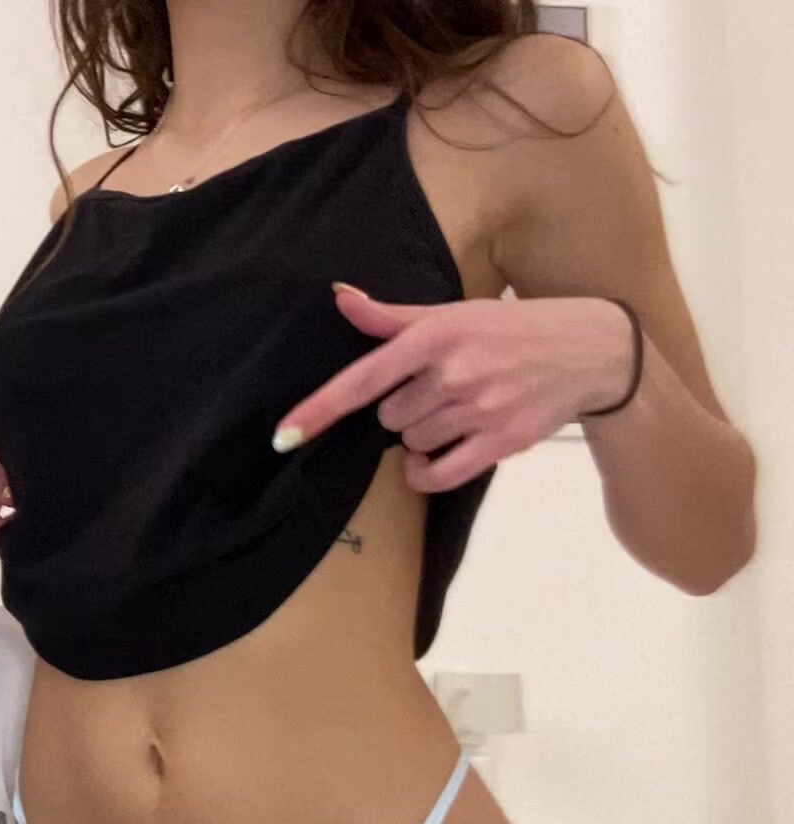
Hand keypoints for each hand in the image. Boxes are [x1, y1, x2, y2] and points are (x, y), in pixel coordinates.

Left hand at [273, 287, 639, 492]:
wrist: (591, 350)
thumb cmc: (510, 329)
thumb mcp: (453, 313)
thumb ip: (391, 317)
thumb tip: (340, 297)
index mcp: (437, 336)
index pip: (364, 378)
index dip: (320, 409)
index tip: (284, 436)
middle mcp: (456, 373)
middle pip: (388, 417)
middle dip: (403, 409)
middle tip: (438, 390)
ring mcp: (482, 408)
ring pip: (413, 443)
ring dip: (421, 437)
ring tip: (454, 411)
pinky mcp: (504, 441)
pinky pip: (439, 475)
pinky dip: (426, 473)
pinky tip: (433, 460)